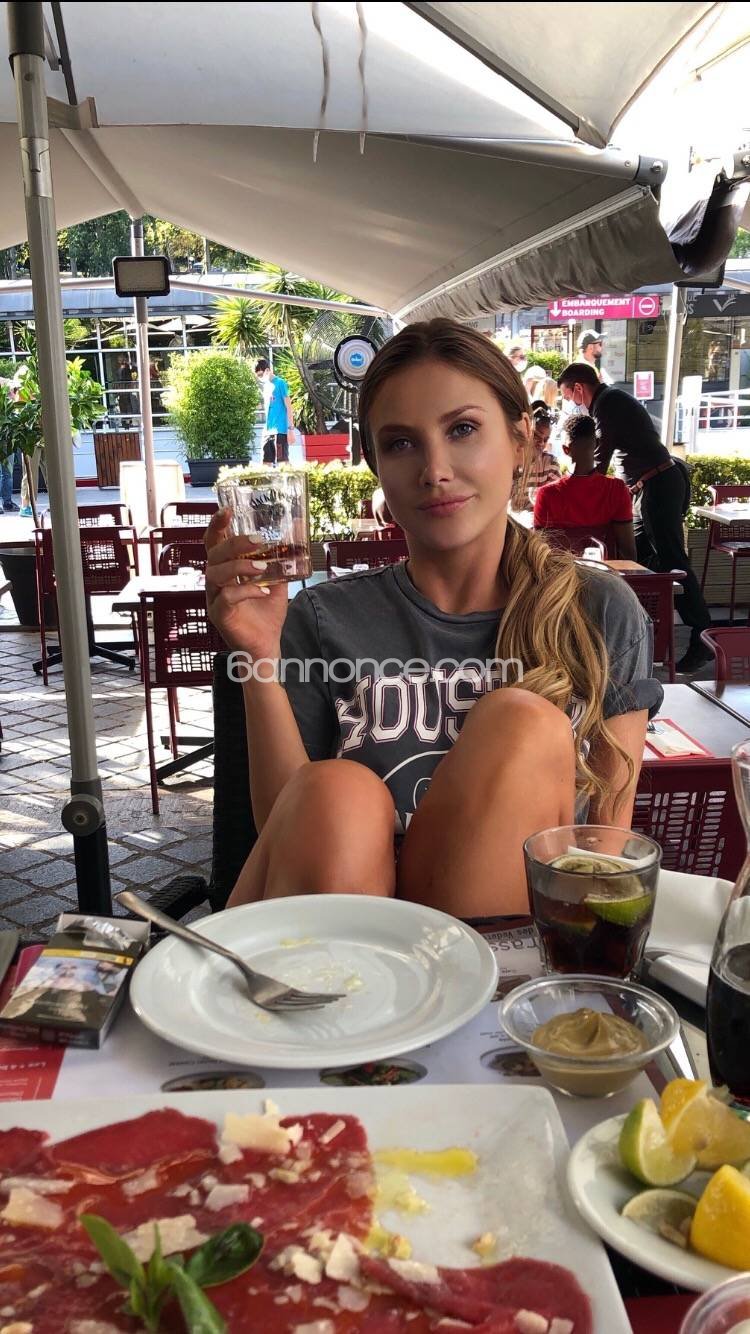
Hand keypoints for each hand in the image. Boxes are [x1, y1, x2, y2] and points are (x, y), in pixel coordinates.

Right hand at [205, 510, 288, 659]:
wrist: (266, 644)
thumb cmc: (267, 612)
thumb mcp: (277, 581)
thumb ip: (281, 560)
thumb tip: (297, 534)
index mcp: (225, 569)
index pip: (214, 542)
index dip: (217, 525)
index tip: (227, 511)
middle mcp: (215, 581)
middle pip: (214, 555)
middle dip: (234, 544)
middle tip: (257, 540)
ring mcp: (214, 598)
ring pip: (216, 574)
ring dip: (240, 566)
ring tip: (262, 567)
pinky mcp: (219, 615)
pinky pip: (226, 598)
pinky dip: (247, 592)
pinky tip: (264, 592)